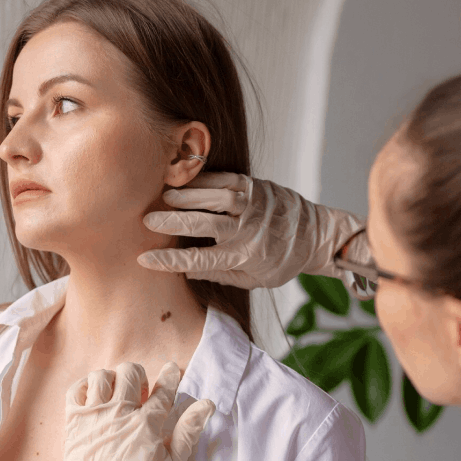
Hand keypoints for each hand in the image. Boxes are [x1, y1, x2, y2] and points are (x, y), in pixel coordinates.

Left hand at [63, 361, 214, 460]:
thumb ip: (189, 431)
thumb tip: (206, 405)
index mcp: (147, 424)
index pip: (163, 388)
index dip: (170, 375)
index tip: (172, 369)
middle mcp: (120, 414)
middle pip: (130, 373)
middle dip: (138, 376)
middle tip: (139, 391)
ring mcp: (94, 417)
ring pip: (101, 377)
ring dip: (112, 380)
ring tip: (115, 394)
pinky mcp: (74, 424)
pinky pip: (76, 390)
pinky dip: (85, 387)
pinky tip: (93, 397)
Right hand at [138, 173, 364, 287]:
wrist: (316, 234)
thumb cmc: (282, 261)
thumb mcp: (254, 280)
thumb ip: (219, 275)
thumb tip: (185, 272)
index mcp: (244, 256)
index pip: (200, 260)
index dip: (170, 260)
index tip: (144, 259)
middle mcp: (247, 230)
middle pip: (203, 225)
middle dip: (172, 222)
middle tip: (146, 221)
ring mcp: (252, 205)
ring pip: (214, 198)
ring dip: (186, 196)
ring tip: (162, 197)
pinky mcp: (255, 186)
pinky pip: (224, 180)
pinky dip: (202, 180)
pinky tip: (184, 181)